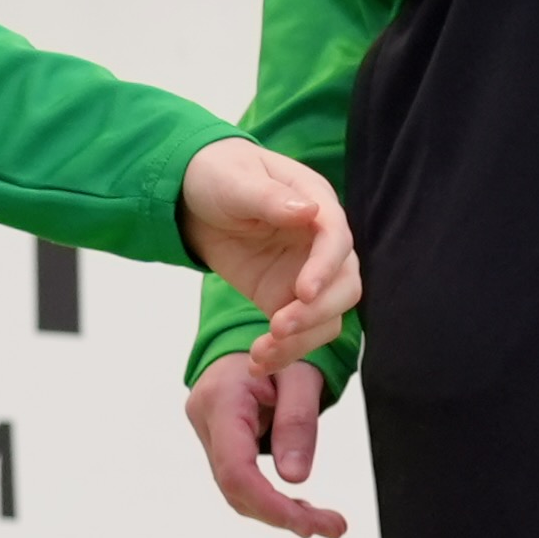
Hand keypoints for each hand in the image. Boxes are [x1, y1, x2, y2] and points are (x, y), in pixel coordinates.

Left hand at [179, 138, 356, 376]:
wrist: (193, 198)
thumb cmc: (220, 175)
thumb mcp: (236, 180)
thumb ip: (269, 197)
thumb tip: (308, 213)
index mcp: (316, 204)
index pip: (337, 238)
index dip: (326, 266)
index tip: (304, 291)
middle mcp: (320, 244)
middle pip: (345, 285)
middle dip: (317, 312)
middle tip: (279, 327)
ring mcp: (306, 275)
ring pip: (327, 317)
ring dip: (301, 341)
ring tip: (261, 354)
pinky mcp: (284, 299)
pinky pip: (299, 333)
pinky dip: (283, 352)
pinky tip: (258, 362)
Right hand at [187, 345, 344, 537]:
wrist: (257, 332)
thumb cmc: (281, 345)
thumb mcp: (300, 375)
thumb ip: (297, 422)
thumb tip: (295, 478)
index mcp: (221, 400)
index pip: (236, 470)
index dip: (270, 505)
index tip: (308, 525)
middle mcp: (204, 419)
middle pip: (234, 487)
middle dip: (282, 515)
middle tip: (332, 527)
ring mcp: (207, 432)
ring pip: (235, 489)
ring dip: (278, 511)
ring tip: (323, 521)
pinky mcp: (217, 440)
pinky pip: (239, 478)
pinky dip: (269, 497)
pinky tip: (299, 506)